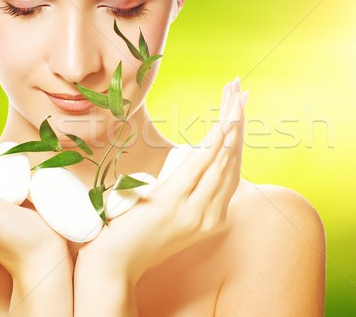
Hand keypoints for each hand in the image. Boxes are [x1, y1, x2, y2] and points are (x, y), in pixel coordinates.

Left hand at [76, 78, 246, 281]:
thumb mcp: (169, 210)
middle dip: (238, 120)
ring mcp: (194, 212)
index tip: (240, 108)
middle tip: (241, 89)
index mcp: (212, 215)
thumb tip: (190, 161)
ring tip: (235, 95)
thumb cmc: (137, 236)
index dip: (239, 137)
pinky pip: (200, 169)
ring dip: (230, 122)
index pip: (232, 168)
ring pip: (220, 160)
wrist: (114, 266)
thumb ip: (185, 190)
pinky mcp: (173, 206)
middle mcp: (210, 215)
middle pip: (231, 159)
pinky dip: (214, 144)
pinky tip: (224, 124)